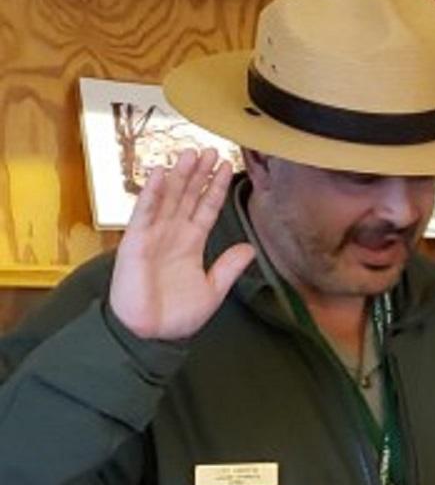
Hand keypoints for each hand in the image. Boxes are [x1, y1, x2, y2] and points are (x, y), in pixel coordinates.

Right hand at [108, 149, 254, 340]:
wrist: (150, 334)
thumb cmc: (176, 316)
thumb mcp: (212, 290)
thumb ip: (228, 267)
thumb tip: (250, 248)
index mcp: (191, 243)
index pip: (205, 208)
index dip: (215, 187)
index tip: (227, 166)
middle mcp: (172, 234)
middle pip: (187, 196)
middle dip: (199, 173)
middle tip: (210, 149)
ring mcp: (153, 236)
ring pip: (168, 198)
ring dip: (179, 176)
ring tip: (191, 153)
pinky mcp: (135, 242)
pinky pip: (144, 213)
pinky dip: (152, 193)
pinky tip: (161, 173)